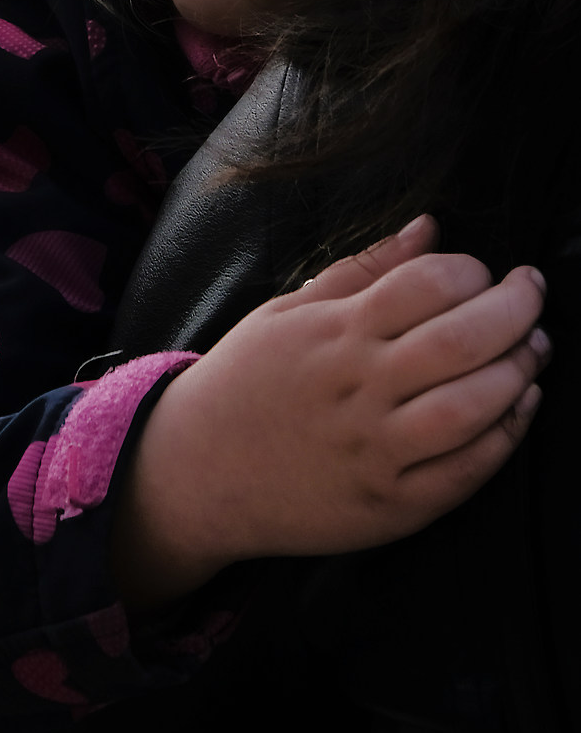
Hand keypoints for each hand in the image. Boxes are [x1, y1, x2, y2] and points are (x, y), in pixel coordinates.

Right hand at [110, 214, 549, 608]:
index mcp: (332, 333)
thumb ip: (363, 269)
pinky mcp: (390, 505)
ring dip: (518, 373)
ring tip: (534, 350)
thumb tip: (429, 226)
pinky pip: (465, 473)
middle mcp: (357, 388)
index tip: (485, 270)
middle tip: (532, 294)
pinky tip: (519, 408)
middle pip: (459, 341)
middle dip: (514, 310)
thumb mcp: (288, 310)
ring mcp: (375, 450)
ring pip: (469, 408)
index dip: (470, 270)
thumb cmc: (248, 381)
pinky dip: (505, 437)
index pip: (422, 285)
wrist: (199, 471)